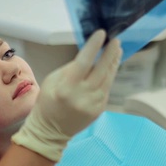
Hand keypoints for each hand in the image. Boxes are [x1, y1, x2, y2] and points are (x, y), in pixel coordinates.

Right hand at [12, 30, 121, 160]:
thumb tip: (90, 56)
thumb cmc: (47, 102)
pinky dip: (109, 76)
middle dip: (110, 53)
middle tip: (116, 40)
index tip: (101, 34)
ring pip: (108, 79)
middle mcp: (82, 96)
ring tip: (117, 50)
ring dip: (113, 63)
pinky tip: (111, 66)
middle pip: (102, 70)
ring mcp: (94, 104)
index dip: (94, 47)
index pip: (83, 62)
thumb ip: (71, 68)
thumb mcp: (52, 80)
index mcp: (66, 87)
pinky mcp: (100, 109)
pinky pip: (106, 88)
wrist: (50, 131)